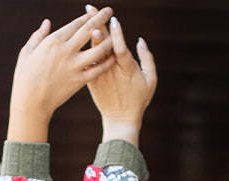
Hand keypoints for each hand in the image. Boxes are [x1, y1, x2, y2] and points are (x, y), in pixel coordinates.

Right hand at [7, 9, 116, 142]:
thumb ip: (38, 36)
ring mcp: (74, 66)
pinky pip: (98, 69)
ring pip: (98, 49)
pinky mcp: (79, 81)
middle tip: (110, 11)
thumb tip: (47, 22)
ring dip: (108, 40)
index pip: (75, 24)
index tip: (94, 11)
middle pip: (89, 30)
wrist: (30, 103)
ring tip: (115, 36)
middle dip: (101, 18)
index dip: (86, 16)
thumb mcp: (27, 52)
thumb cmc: (24, 77)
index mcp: (54, 41)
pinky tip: (113, 58)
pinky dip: (107, 63)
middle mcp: (66, 51)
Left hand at [84, 11, 156, 143]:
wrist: (120, 120)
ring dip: (88, 33)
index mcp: (126, 68)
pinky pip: (86, 62)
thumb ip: (148, 59)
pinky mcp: (91, 80)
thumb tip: (140, 41)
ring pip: (93, 50)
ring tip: (84, 18)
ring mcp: (100, 74)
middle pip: (103, 43)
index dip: (116, 34)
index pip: (119, 47)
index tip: (113, 19)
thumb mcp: (150, 81)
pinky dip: (83, 49)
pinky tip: (78, 37)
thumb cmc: (138, 100)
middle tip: (90, 9)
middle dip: (97, 24)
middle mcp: (111, 69)